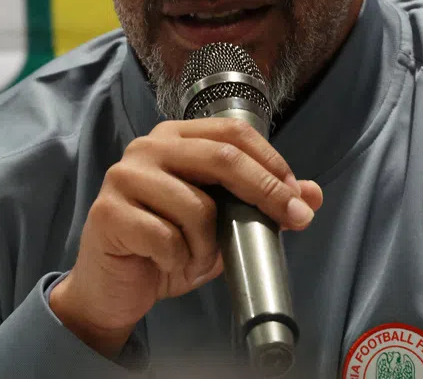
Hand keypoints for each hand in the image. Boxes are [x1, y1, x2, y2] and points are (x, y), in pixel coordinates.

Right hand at [48, 118, 323, 357]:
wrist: (114, 289)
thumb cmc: (166, 248)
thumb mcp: (223, 225)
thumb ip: (261, 204)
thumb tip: (313, 194)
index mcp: (176, 138)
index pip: (233, 133)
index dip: (271, 162)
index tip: (297, 196)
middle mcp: (148, 147)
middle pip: (221, 157)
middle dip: (265, 191)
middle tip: (293, 218)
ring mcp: (124, 177)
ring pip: (196, 206)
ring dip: (209, 245)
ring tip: (197, 258)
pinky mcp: (109, 213)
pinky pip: (166, 238)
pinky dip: (179, 259)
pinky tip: (168, 263)